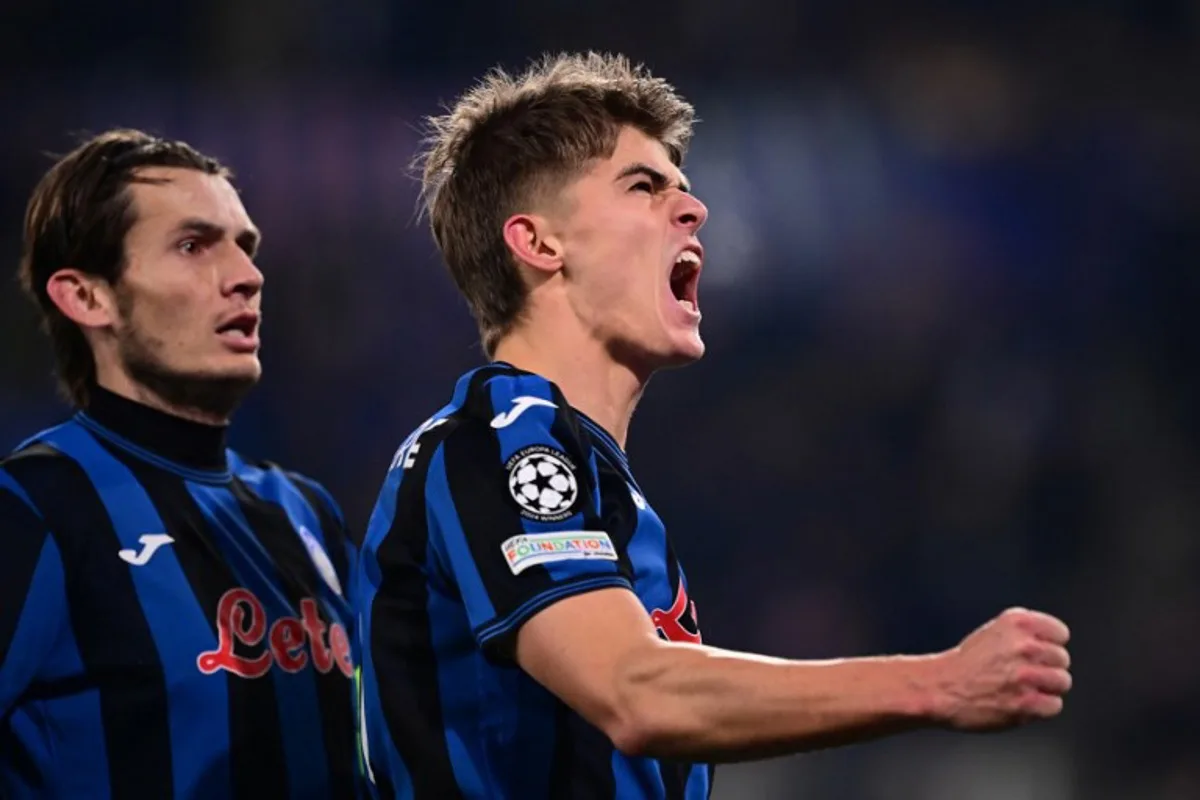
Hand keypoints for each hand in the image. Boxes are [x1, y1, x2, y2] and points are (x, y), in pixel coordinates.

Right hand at [933, 607, 1071, 730]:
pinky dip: (1042, 708)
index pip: (1060, 633)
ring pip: (1062, 682)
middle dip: (1047, 667)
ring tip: (1026, 689)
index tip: (1040, 653)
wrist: (942, 688)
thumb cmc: (965, 663)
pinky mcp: (1027, 703)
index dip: (1050, 645)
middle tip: (1026, 674)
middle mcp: (1024, 646)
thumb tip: (1050, 643)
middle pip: (1062, 659)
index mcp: (1017, 623)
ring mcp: (1027, 675)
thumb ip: (1024, 633)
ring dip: (1047, 688)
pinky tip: (1023, 703)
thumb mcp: (994, 631)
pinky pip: (1055, 705)